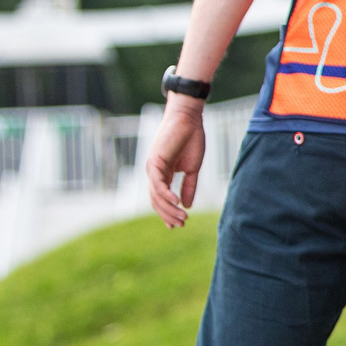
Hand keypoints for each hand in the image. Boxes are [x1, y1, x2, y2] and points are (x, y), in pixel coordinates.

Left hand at [146, 96, 206, 227]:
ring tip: (182, 217)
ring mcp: (153, 168)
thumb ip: (189, 186)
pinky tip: (176, 201)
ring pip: (156, 195)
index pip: (161, 199)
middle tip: (181, 224)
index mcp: (163, 175)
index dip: (168, 213)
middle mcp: (154, 173)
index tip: (178, 225)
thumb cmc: (191, 140)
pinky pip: (157, 183)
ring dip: (169, 208)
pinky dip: (166, 194)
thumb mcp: (193, 168)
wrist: (189, 120)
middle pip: (157, 200)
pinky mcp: (154, 161)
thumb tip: (187, 205)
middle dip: (168, 214)